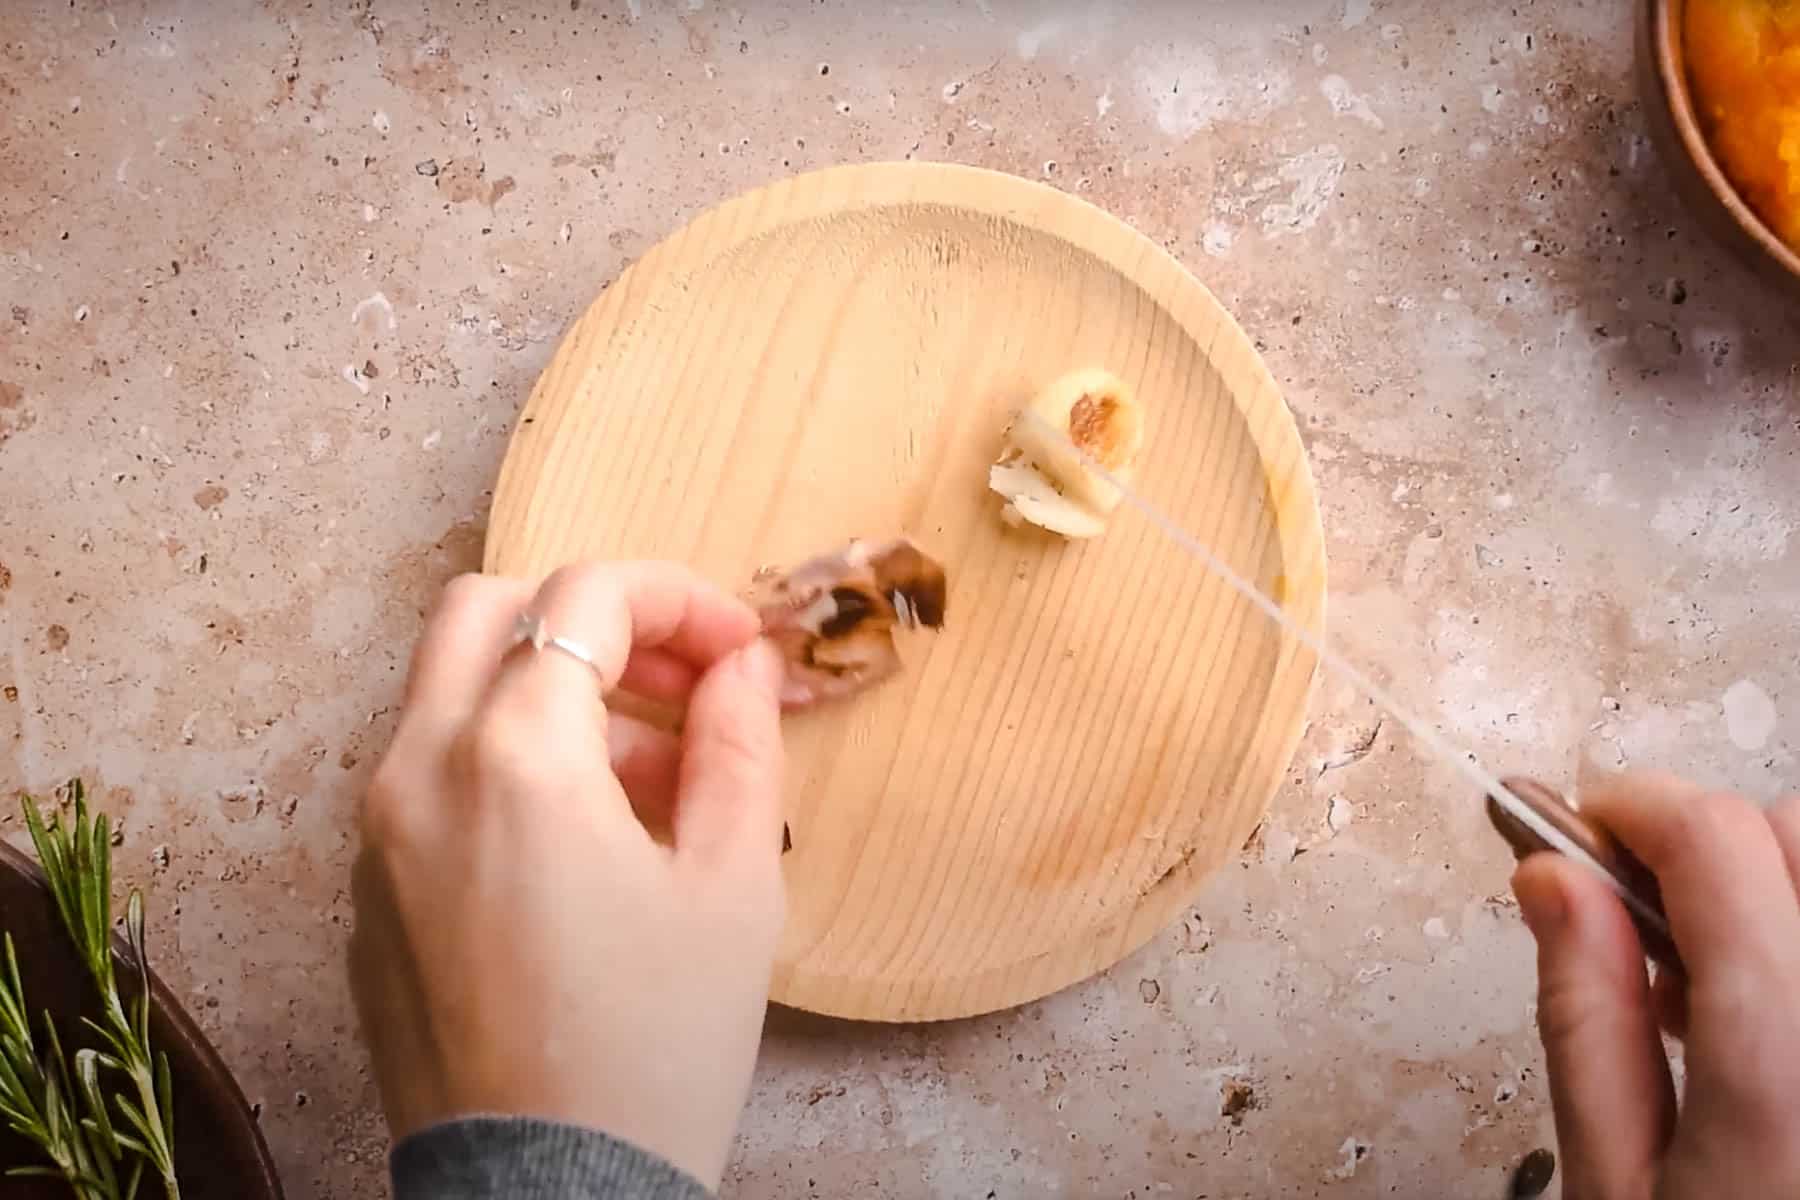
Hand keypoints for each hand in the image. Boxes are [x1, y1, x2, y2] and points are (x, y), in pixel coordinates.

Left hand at [348, 562, 786, 1188]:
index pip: (587, 598)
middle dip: (595, 623)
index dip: (680, 600)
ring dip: (553, 696)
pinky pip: (430, 777)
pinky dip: (505, 763)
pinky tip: (587, 847)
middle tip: (679, 686)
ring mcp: (376, 835)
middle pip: (487, 611)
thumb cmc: (655, 1045)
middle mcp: (418, 773)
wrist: (550, 1195)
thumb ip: (740, 742)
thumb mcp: (733, 885)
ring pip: (452, 693)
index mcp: (513, 757)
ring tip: (656, 784)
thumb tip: (744, 663)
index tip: (739, 652)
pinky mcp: (368, 893)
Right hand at [1512, 772, 1799, 1198]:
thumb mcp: (1617, 1187)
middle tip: (1642, 915)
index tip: (1582, 829)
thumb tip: (1555, 883)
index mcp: (1787, 1073)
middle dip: (1709, 844)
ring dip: (1773, 889)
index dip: (1631, 807)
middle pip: (1799, 831)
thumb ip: (1587, 1017)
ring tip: (1714, 977)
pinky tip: (1772, 1011)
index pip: (1716, 840)